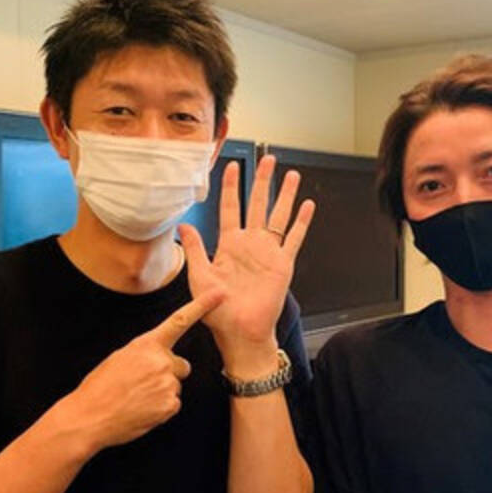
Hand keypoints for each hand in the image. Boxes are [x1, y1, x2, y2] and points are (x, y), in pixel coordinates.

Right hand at [55, 288, 223, 455]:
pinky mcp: (169, 405)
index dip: (202, 306)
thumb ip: (145, 354)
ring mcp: (167, 384)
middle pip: (181, 366)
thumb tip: (158, 359)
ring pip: (175, 386)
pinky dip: (161, 408)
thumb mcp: (120, 358)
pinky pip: (173, 404)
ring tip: (137, 398)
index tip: (220, 295)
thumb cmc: (100, 387)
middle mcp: (161, 361)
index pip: (179, 321)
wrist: (89, 417)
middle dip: (169, 373)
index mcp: (147, 345)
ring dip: (161, 392)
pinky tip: (142, 409)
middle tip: (144, 383)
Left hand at [180, 154, 314, 374]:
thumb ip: (195, 250)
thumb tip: (184, 225)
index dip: (231, 187)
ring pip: (278, 216)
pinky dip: (302, 222)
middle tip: (268, 159)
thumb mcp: (199, 277)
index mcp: (229, 245)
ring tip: (292, 175)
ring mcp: (268, 253)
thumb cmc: (218, 311)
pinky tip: (308, 206)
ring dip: (285, 195)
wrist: (240, 333)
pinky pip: (294, 239)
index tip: (232, 166)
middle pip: (257, 204)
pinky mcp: (283, 264)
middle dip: (263, 181)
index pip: (230, 208)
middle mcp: (250, 244)